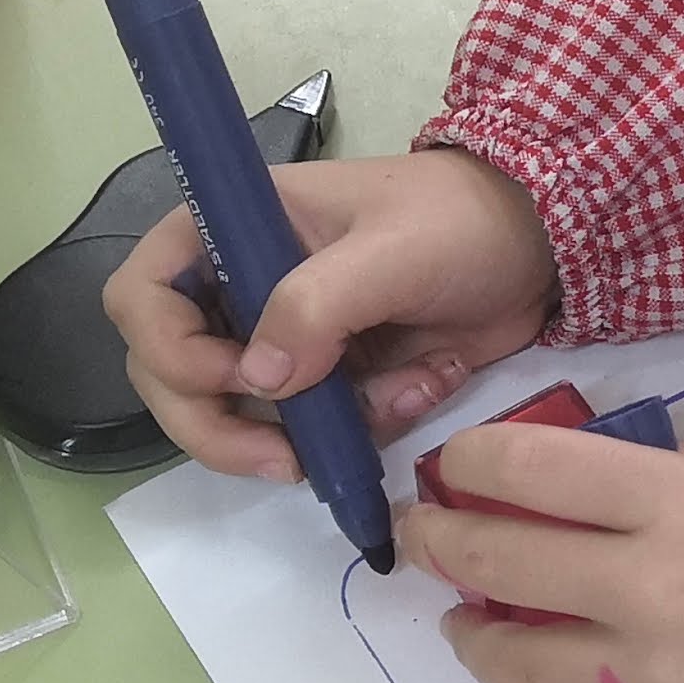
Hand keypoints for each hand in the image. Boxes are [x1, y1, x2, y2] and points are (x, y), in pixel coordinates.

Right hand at [104, 148, 559, 482]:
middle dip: (223, 428)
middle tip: (285, 461)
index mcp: (232, 228)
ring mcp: (282, 341)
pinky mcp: (330, 383)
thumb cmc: (461, 221)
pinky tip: (423, 385)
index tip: (237, 378)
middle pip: (170, 378)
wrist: (542, 246)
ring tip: (397, 396)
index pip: (141, 296)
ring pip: (241, 420)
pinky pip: (315, 434)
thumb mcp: (391, 249)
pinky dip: (364, 431)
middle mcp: (239, 288)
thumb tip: (257, 378)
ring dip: (311, 433)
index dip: (169, 351)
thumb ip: (317, 305)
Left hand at [408, 427, 683, 682]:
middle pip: (497, 561)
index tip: (451, 467)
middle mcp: (648, 588)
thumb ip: (668, 483)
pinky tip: (625, 677)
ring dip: (476, 637)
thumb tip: (580, 491)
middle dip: (440, 542)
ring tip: (469, 625)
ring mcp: (656, 675)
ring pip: (518, 661)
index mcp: (675, 504)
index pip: (527, 468)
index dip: (468, 462)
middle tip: (424, 537)